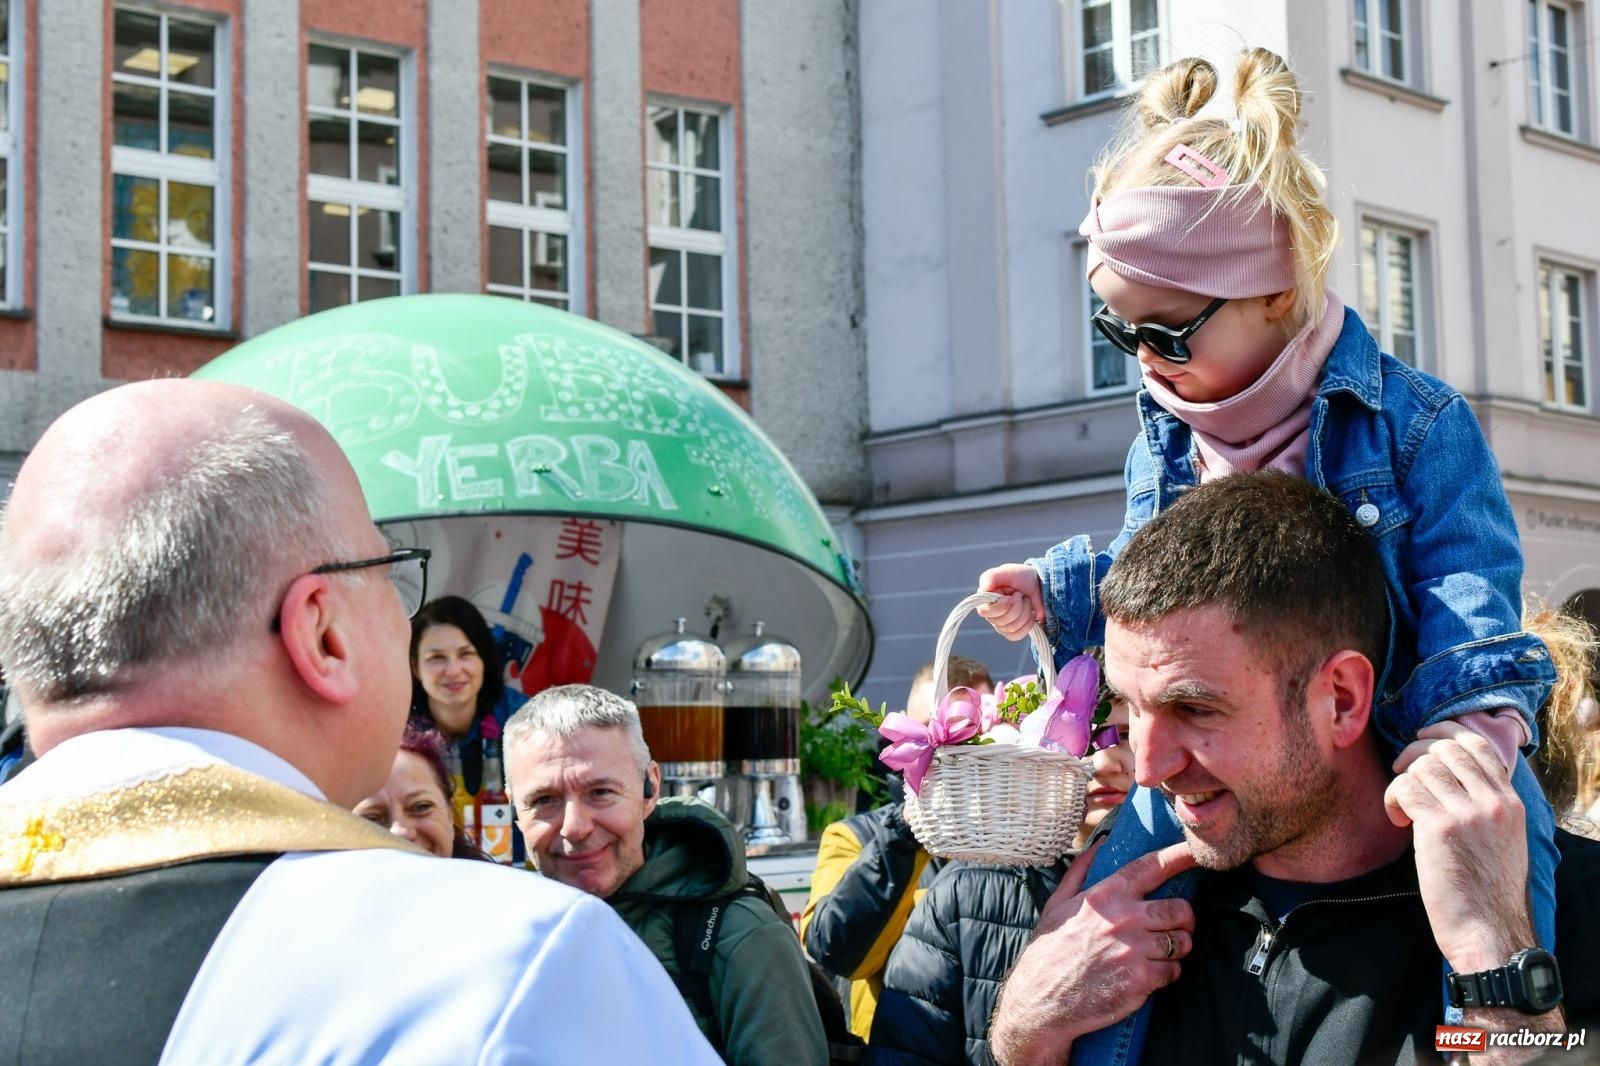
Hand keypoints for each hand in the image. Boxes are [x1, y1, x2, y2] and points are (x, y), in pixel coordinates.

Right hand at [976, 564, 1044, 640]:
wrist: (1040, 585)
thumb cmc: (1021, 577)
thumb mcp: (1006, 572)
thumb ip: (991, 577)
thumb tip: (983, 588)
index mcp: (986, 599)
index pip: (985, 611)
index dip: (1001, 607)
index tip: (1011, 597)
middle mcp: (991, 613)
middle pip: (1001, 622)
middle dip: (1017, 607)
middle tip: (1020, 595)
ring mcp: (1002, 624)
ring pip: (1011, 629)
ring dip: (1025, 613)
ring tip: (1027, 601)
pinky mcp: (1013, 631)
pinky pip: (1016, 635)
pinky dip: (1028, 624)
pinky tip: (1031, 614)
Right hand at [990, 841, 1197, 1064]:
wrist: (1042, 999)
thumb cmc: (1050, 950)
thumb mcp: (1058, 903)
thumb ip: (1082, 870)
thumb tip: (1103, 842)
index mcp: (1105, 895)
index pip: (1152, 867)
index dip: (1180, 856)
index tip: (1195, 853)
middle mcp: (1123, 919)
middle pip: (1180, 909)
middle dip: (1184, 918)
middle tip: (1175, 925)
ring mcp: (1134, 950)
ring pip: (1182, 942)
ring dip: (1177, 947)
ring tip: (1160, 951)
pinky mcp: (1141, 980)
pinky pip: (1174, 971)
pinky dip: (1167, 973)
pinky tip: (1148, 974)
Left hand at [1384, 726, 1530, 972]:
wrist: (1488, 931)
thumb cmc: (1485, 892)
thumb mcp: (1500, 840)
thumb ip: (1483, 807)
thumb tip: (1445, 778)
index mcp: (1510, 803)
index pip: (1480, 746)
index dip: (1445, 733)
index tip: (1423, 738)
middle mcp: (1493, 802)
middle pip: (1447, 748)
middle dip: (1416, 752)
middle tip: (1403, 772)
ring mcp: (1468, 813)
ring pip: (1423, 766)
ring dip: (1403, 779)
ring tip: (1401, 806)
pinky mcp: (1440, 827)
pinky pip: (1405, 788)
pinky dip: (1393, 798)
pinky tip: (1397, 820)